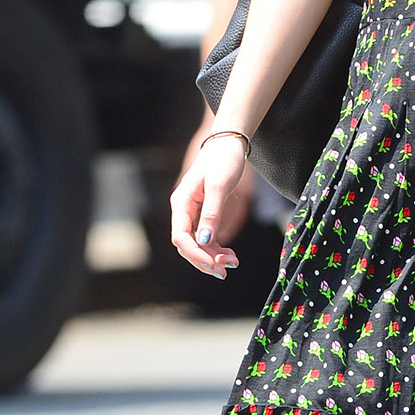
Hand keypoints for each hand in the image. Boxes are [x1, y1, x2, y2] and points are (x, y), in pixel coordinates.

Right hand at [171, 132, 247, 278]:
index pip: (181, 237)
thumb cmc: (224, 160)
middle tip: (226, 271)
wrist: (229, 143)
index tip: (214, 265)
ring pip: (197, 244)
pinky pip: (205, 237)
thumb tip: (204, 242)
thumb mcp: (219, 186)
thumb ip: (211, 214)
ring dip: (213, 256)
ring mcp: (192, 212)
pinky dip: (216, 248)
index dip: (195, 254)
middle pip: (187, 244)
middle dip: (205, 259)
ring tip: (233, 263)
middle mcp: (183, 210)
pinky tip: (230, 254)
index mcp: (181, 202)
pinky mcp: (203, 213)